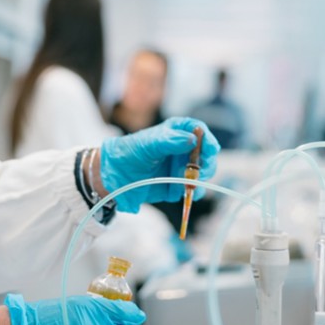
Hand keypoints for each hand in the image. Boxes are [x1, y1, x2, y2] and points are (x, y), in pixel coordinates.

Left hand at [99, 117, 220, 213]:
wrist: (114, 177)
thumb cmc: (130, 152)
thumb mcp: (148, 144)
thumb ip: (170, 141)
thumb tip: (192, 140)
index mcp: (177, 132)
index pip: (199, 131)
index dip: (207, 139)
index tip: (209, 149)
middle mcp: (183, 149)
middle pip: (206, 155)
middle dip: (206, 163)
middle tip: (200, 171)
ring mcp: (182, 168)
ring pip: (203, 174)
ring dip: (199, 179)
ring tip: (185, 183)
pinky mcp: (178, 185)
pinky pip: (193, 190)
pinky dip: (192, 193)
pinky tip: (184, 193)